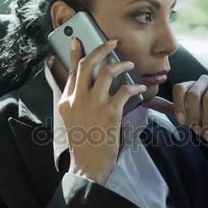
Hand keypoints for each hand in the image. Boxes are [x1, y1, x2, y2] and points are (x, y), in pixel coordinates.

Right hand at [58, 37, 145, 184]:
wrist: (87, 166)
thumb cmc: (83, 146)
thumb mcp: (71, 121)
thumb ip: (76, 103)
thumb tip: (86, 89)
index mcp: (66, 101)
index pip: (72, 71)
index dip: (75, 54)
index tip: (78, 41)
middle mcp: (77, 99)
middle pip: (88, 64)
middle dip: (101, 48)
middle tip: (112, 42)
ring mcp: (93, 105)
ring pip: (108, 72)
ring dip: (121, 64)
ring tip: (129, 64)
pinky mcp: (110, 112)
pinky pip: (125, 90)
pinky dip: (135, 87)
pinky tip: (140, 88)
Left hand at [144, 75, 207, 163]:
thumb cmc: (206, 122)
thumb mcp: (184, 116)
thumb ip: (166, 107)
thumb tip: (145, 100)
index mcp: (190, 86)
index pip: (179, 89)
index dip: (179, 106)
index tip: (182, 122)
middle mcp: (203, 81)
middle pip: (192, 93)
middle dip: (194, 115)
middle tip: (197, 130)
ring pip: (207, 96)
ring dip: (206, 118)